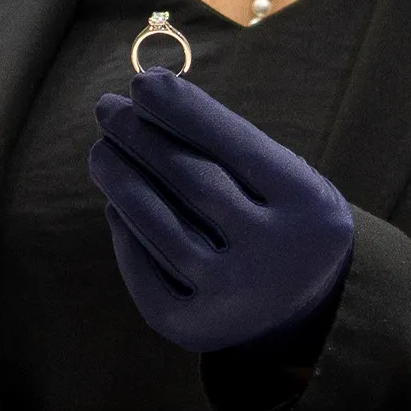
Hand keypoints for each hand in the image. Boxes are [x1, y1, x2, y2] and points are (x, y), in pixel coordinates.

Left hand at [89, 69, 354, 354]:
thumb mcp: (283, 179)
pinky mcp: (193, 328)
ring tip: (100, 152)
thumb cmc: (282, 220)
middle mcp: (274, 257)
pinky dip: (125, 233)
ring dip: (120, 181)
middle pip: (192, 182)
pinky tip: (115, 206)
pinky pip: (144, 270)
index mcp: (310, 209)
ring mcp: (232, 298)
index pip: (236, 146)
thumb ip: (226, 142)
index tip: (141, 82)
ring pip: (159, 226)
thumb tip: (146, 92)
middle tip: (107, 109)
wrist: (308, 312)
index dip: (184, 110)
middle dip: (141, 138)